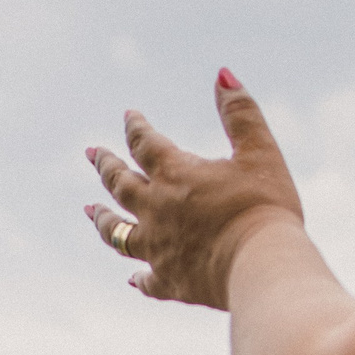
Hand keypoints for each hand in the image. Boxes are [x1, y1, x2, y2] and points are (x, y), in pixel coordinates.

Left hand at [83, 70, 304, 308]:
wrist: (263, 265)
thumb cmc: (264, 206)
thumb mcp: (260, 152)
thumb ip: (240, 113)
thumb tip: (223, 74)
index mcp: (175, 175)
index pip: (144, 143)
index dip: (136, 127)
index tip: (129, 116)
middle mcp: (156, 210)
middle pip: (119, 184)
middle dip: (105, 166)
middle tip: (91, 153)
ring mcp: (157, 249)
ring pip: (118, 233)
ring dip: (103, 220)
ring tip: (90, 211)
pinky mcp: (170, 281)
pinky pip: (146, 280)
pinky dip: (138, 277)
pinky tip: (133, 278)